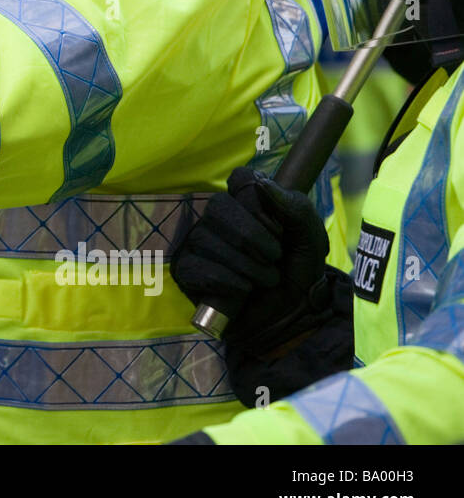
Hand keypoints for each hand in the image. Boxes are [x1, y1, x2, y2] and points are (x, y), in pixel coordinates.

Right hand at [173, 166, 330, 353]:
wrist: (290, 318)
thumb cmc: (298, 274)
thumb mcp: (310, 240)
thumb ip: (295, 207)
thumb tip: (262, 184)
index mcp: (248, 204)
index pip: (240, 179)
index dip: (258, 202)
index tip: (277, 226)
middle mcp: (218, 218)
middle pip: (219, 206)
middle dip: (251, 236)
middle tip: (273, 257)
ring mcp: (199, 243)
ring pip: (206, 238)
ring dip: (245, 265)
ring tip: (264, 280)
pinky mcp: (187, 270)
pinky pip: (197, 266)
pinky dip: (226, 280)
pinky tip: (243, 290)